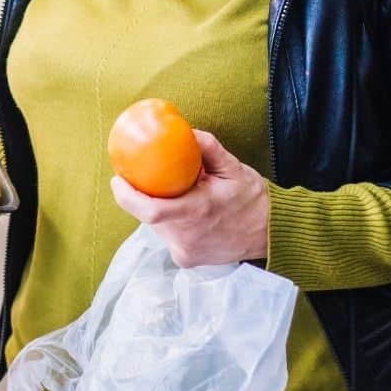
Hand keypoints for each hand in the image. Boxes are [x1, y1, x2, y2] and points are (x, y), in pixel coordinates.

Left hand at [110, 130, 268, 267]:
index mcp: (197, 213)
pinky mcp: (187, 260)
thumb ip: (207, 147)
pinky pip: (168, 236)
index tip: (118, 179)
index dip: (127, 195)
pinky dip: (171, 222)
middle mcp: (187, 238)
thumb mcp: (234, 167)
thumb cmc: (253, 199)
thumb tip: (183, 130)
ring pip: (157, 228)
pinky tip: (185, 212)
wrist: (272, 234)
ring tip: (177, 195)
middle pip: (149, 217)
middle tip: (149, 179)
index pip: (150, 210)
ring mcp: (186, 253)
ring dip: (159, 210)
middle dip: (144, 197)